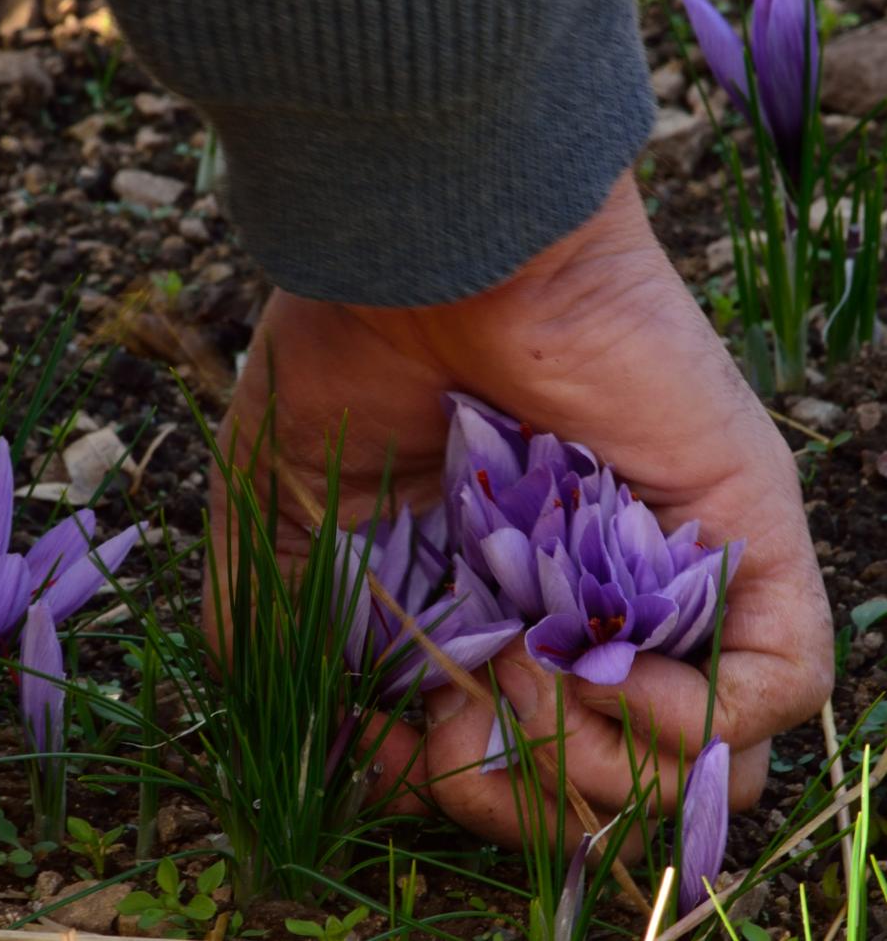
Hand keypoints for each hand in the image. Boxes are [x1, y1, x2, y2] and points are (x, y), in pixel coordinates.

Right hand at [206, 170, 833, 838]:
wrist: (423, 249)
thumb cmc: (344, 364)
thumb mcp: (273, 521)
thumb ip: (285, 644)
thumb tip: (349, 759)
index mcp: (483, 603)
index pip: (509, 756)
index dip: (457, 789)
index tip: (405, 749)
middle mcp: (580, 601)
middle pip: (605, 784)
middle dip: (524, 798)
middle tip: (462, 720)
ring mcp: (665, 575)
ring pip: (697, 761)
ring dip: (600, 772)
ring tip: (535, 679)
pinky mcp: (735, 535)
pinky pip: (775, 683)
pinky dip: (698, 727)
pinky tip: (613, 680)